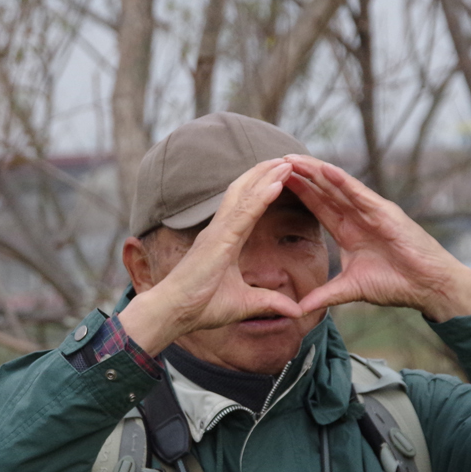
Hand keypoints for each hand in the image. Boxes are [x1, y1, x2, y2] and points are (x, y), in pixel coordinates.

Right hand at [120, 158, 305, 354]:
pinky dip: (260, 197)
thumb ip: (271, 303)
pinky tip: (276, 184)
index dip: (264, 189)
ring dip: (266, 177)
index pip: (248, 208)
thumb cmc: (200, 307)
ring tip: (285, 161)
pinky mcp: (218, 241)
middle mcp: (220, 230)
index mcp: (225, 240)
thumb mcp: (245, 304)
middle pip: (245, 192)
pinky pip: (243, 214)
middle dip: (265, 173)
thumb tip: (297, 312)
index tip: (282, 175)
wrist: (173, 313)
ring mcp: (218, 233)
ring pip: (245, 196)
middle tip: (286, 158)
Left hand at [284, 157, 470, 320]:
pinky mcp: (385, 213)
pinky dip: (342, 181)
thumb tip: (298, 310)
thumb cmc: (396, 284)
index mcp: (349, 231)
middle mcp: (359, 216)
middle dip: (301, 175)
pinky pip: (360, 194)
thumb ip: (324, 296)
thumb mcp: (351, 289)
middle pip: (324, 191)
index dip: (299, 193)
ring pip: (338, 186)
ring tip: (292, 157)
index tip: (274, 182)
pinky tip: (324, 169)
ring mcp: (372, 211)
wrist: (428, 286)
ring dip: (315, 172)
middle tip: (275, 159)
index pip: (319, 207)